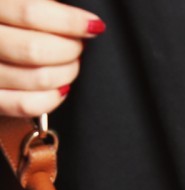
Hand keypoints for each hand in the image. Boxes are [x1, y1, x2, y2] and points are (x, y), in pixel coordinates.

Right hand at [0, 0, 105, 117]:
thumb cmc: (11, 25)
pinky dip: (52, 98)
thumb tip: (79, 20)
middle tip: (78, 46)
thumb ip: (39, 8)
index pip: (30, 12)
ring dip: (66, 73)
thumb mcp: (16, 5)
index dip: (70, 21)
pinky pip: (26, 104)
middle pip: (35, 49)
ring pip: (37, 78)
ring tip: (70, 64)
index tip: (93, 25)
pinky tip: (61, 88)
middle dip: (69, 49)